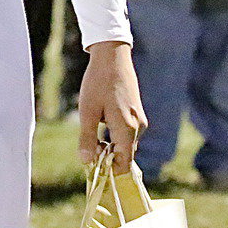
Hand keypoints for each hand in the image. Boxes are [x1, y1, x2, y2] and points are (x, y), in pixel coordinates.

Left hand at [79, 40, 145, 171]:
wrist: (112, 57)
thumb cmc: (97, 83)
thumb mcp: (87, 110)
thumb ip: (87, 138)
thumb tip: (87, 162)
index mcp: (127, 129)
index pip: (124, 164)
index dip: (109, 169)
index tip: (93, 165)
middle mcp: (138, 127)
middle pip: (125, 154)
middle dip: (107, 155)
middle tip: (88, 144)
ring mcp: (140, 120)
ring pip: (125, 142)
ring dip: (110, 142)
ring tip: (93, 124)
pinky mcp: (137, 113)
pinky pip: (127, 131)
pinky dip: (115, 132)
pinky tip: (102, 116)